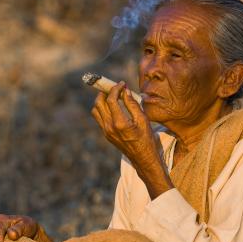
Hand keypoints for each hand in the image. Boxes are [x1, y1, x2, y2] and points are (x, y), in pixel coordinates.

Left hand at [91, 82, 172, 198]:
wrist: (143, 158)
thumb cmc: (146, 139)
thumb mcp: (143, 120)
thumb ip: (132, 104)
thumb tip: (125, 91)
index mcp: (119, 123)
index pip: (111, 99)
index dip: (115, 89)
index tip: (121, 84)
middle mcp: (109, 127)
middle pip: (98, 103)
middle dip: (104, 92)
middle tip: (113, 88)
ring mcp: (106, 132)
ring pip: (96, 111)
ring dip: (101, 101)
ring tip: (112, 96)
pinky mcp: (106, 134)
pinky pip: (99, 118)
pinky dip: (103, 109)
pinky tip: (113, 107)